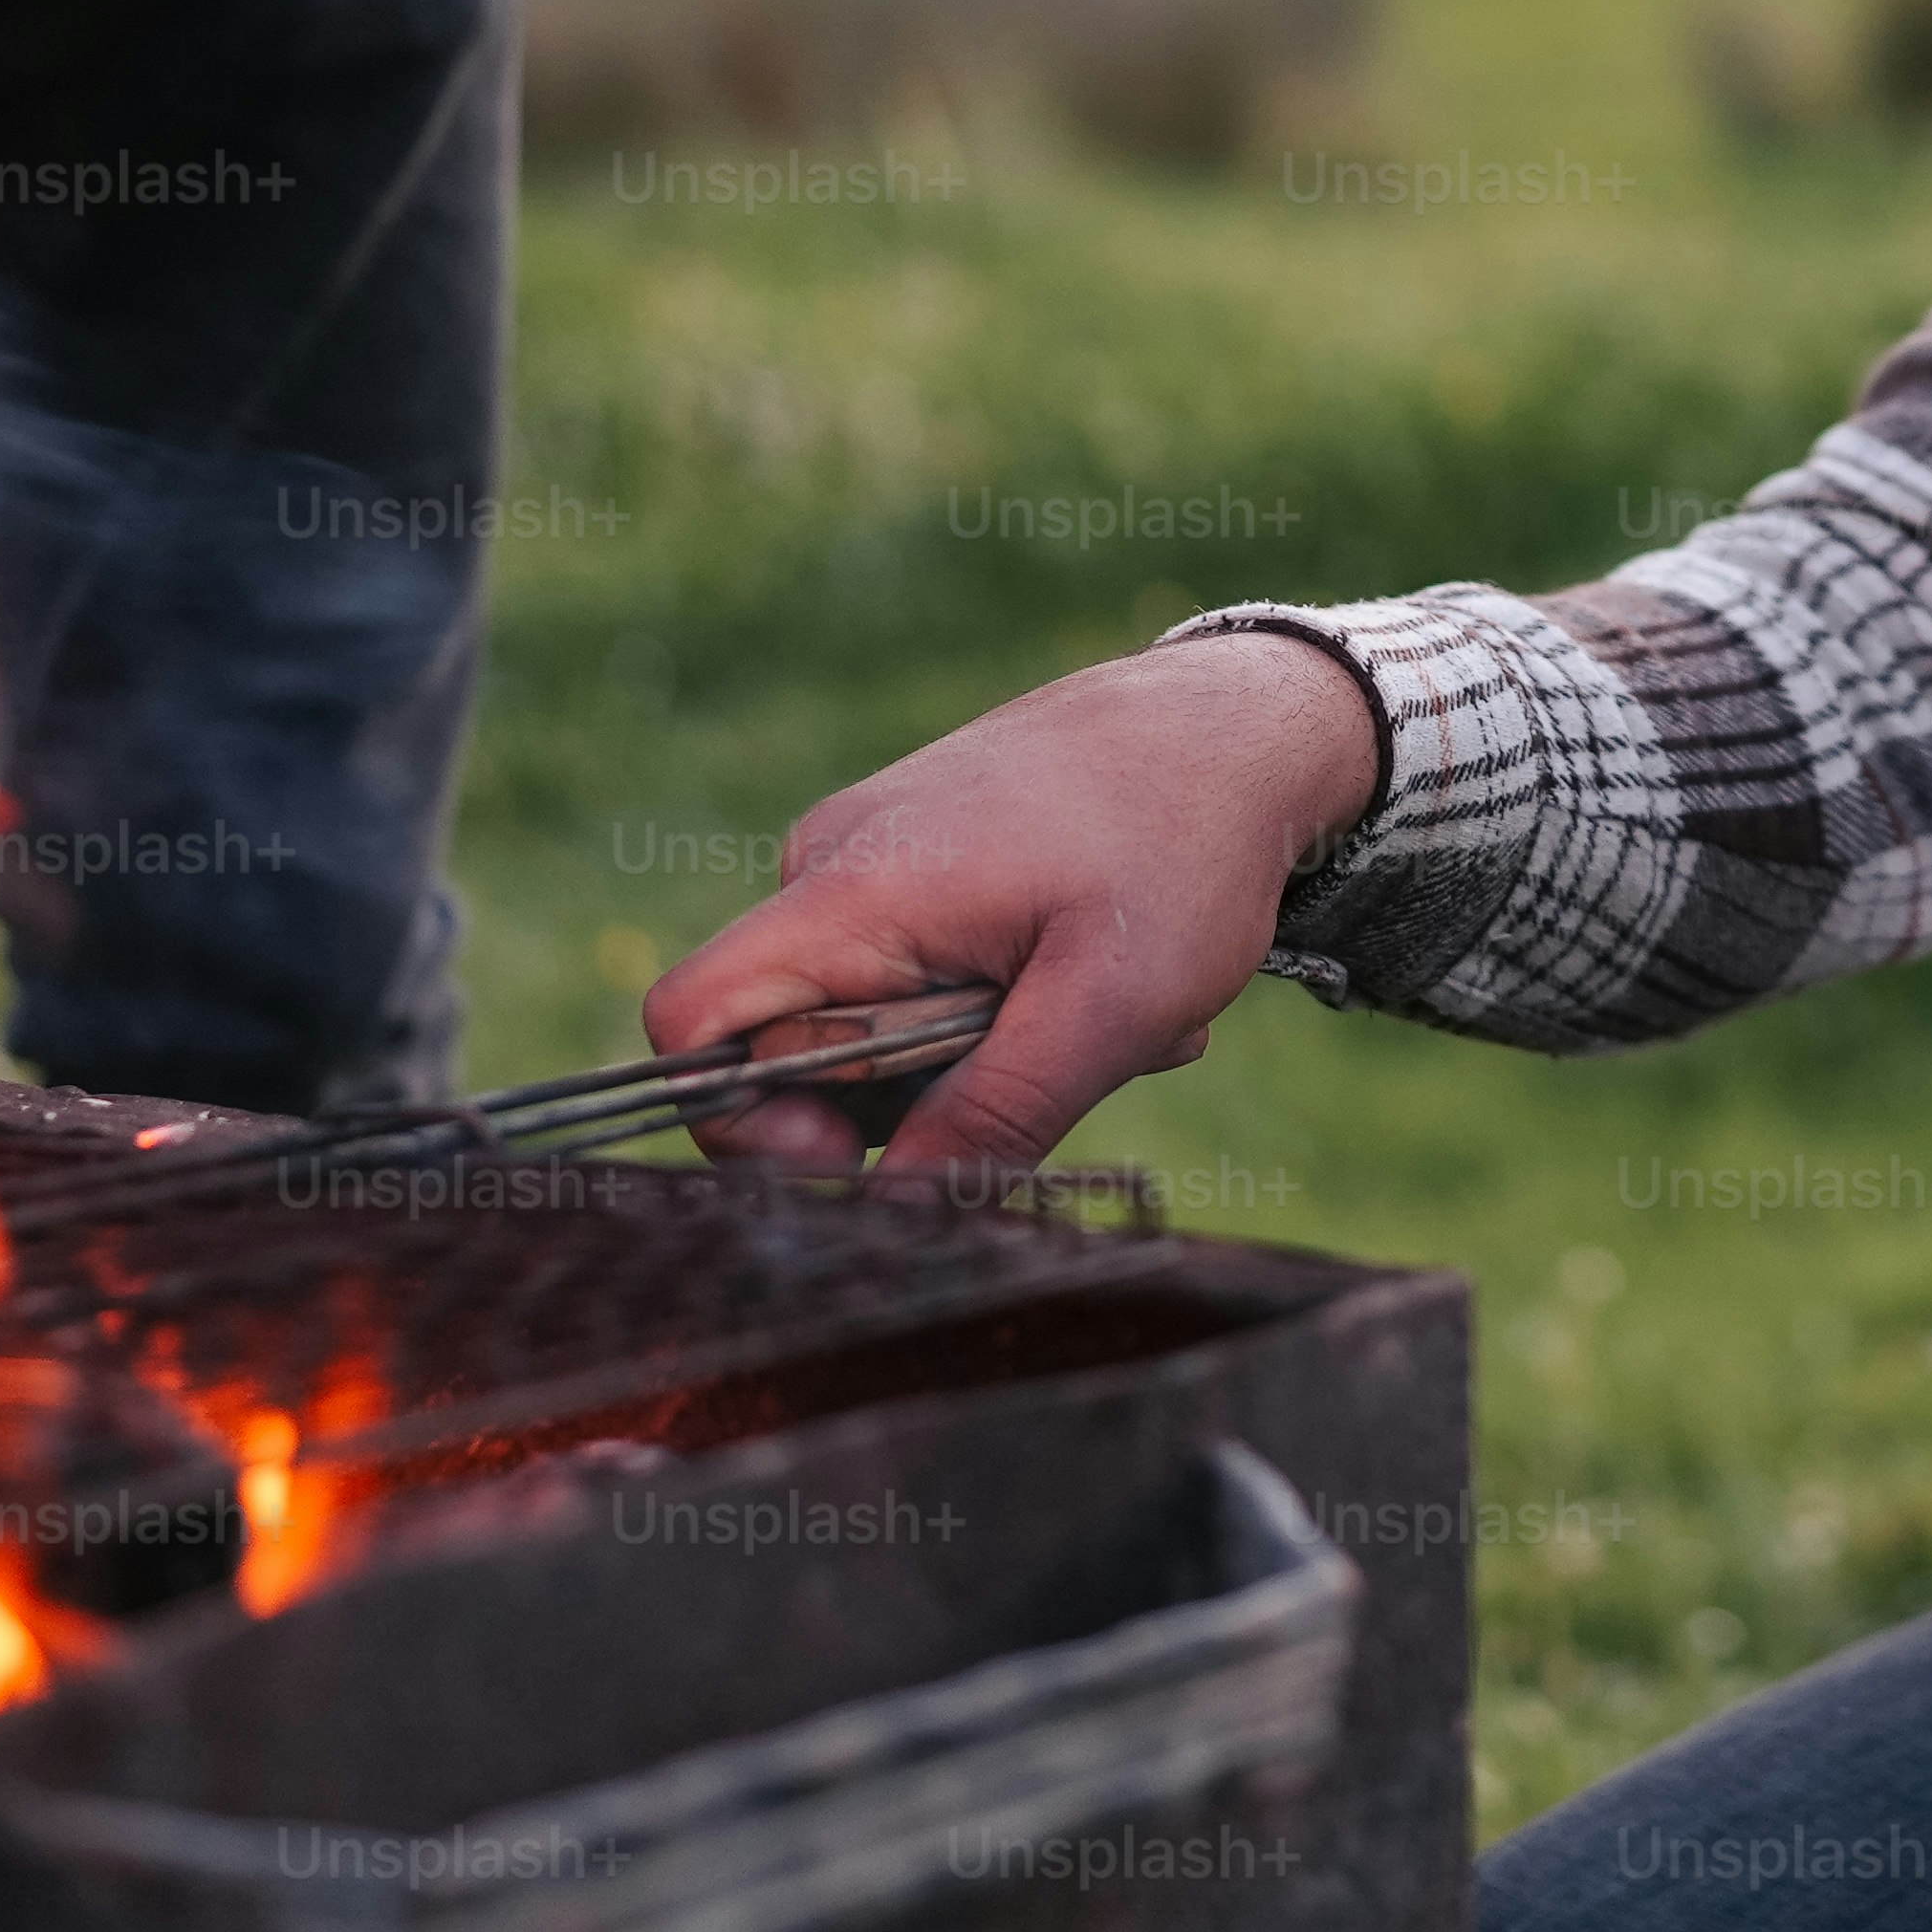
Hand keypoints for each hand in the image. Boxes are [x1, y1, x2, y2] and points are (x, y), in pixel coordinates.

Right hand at [642, 633, 1387, 1185]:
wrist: (1238, 720)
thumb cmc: (1184, 844)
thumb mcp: (1112, 1006)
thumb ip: (997, 1114)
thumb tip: (895, 1211)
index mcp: (849, 892)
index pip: (693, 1023)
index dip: (742, 1121)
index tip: (861, 1152)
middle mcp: (829, 867)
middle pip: (793, 1045)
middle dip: (916, 1093)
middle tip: (1057, 1064)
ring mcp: (868, 861)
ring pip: (871, 1023)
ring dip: (977, 1052)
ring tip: (1099, 1010)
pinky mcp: (913, 866)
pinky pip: (914, 978)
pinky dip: (999, 1004)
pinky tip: (1091, 978)